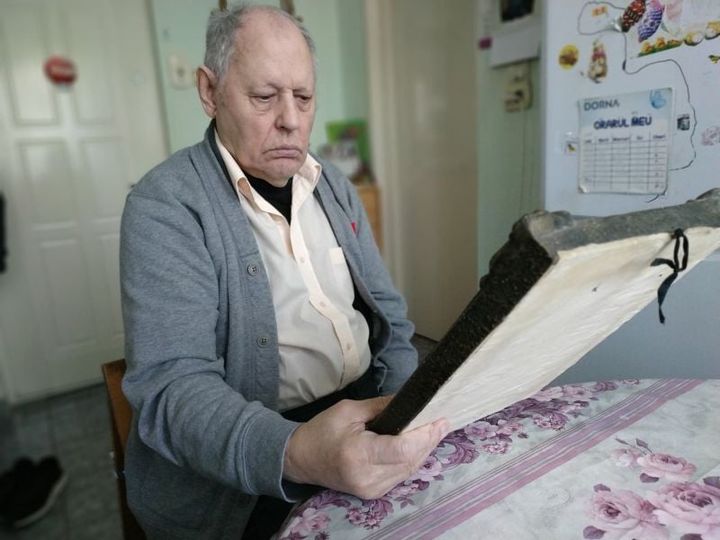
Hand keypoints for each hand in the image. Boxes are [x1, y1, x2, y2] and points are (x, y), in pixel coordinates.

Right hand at [283, 396, 448, 499]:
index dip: (425, 435)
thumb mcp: (349, 410)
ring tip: (437, 429)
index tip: (440, 419)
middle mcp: (367, 477)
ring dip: (425, 450)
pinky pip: (401, 475)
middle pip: (411, 460)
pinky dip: (412, 459)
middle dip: (429, 440)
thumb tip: (412, 400)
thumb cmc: (322, 430)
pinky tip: (420, 444)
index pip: (402, 449)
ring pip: (410, 469)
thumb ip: (383, 406)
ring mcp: (371, 489)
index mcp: (358, 454)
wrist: (301, 459)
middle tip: (443, 421)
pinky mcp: (373, 493)